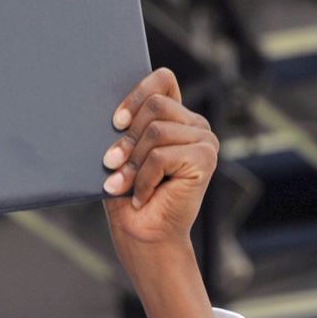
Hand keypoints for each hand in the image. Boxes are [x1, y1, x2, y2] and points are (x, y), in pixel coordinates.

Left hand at [100, 68, 229, 317]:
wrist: (143, 237)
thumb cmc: (129, 198)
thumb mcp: (121, 156)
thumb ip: (124, 128)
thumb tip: (110, 110)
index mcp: (176, 119)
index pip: (162, 80)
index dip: (137, 93)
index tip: (115, 121)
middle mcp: (195, 126)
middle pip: (155, 105)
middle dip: (126, 138)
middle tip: (111, 164)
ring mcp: (204, 141)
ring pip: (156, 130)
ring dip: (133, 163)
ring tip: (125, 186)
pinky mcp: (206, 158)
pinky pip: (162, 154)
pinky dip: (145, 178)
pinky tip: (143, 196)